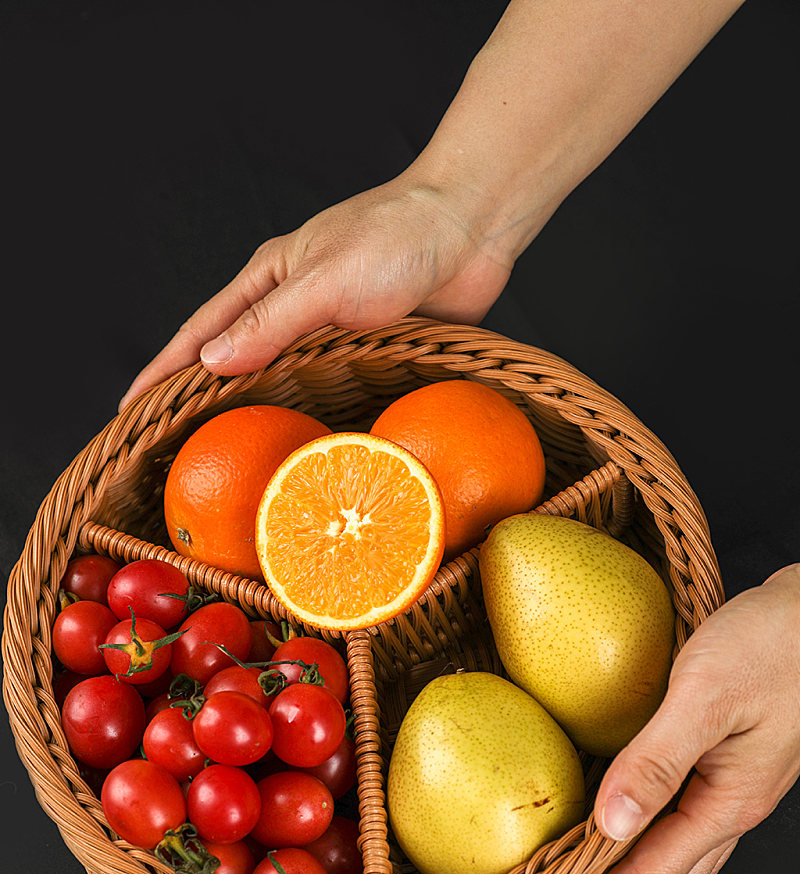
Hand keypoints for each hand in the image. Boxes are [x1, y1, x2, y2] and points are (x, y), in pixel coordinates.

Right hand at [118, 173, 515, 408]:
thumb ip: (271, 324)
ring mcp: (332, 329)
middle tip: (174, 446)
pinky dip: (311, 414)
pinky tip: (305, 443)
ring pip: (281, 379)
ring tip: (233, 457)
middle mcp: (293, 306)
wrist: (471, 227)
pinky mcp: (370, 347)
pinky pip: (331, 387)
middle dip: (201, 399)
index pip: (202, 333)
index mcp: (269, 279)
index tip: (131, 410)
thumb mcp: (326, 282)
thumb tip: (212, 364)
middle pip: (235, 360)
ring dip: (256, 412)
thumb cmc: (397, 238)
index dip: (165, 371)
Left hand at [545, 563, 799, 873]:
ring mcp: (733, 788)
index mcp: (725, 801)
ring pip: (678, 862)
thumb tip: (611, 825)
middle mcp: (730, 805)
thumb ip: (657, 760)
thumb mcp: (707, 696)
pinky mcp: (729, 764)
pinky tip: (634, 846)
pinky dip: (653, 853)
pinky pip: (683, 826)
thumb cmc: (775, 644)